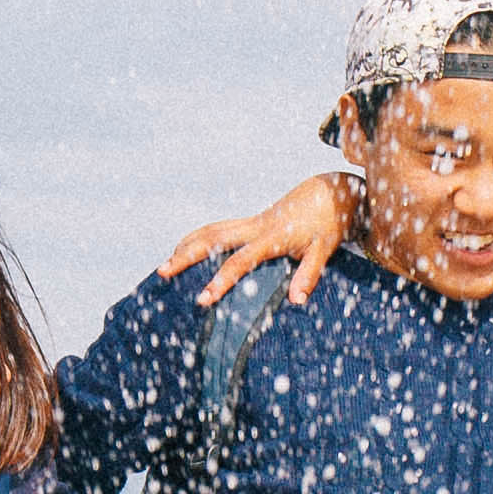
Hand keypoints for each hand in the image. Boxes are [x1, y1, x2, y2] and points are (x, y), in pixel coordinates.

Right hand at [165, 171, 355, 305]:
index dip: (220, 281)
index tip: (202, 299)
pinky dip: (198, 237)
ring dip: (186, 245)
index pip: (239, 262)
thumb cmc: (329, 223)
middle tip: (162, 273)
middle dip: (185, 256)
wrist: (330, 192)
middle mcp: (255, 227)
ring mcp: (250, 222)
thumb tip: (296, 301)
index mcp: (272, 237)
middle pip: (212, 240)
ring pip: (210, 230)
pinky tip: (187, 248)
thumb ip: (309, 274)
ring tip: (165, 265)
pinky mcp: (251, 221)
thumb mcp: (325, 249)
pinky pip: (218, 228)